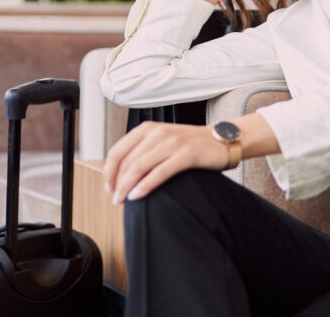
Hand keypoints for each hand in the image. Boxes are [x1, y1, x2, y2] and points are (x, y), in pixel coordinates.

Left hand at [103, 121, 227, 203]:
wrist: (221, 141)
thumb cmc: (189, 145)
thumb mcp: (162, 141)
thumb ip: (143, 150)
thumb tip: (119, 174)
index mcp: (148, 128)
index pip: (118, 150)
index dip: (109, 172)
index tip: (108, 188)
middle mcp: (158, 132)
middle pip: (127, 161)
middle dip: (117, 183)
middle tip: (115, 199)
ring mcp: (173, 142)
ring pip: (139, 166)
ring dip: (126, 187)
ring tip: (122, 201)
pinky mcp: (187, 154)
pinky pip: (160, 172)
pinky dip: (145, 186)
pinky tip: (137, 196)